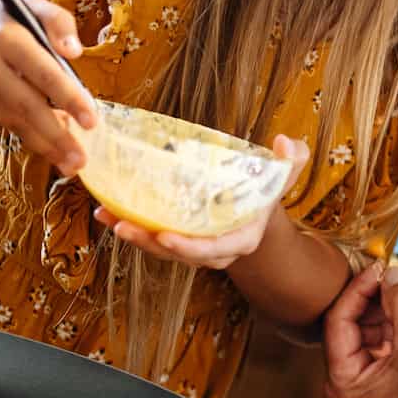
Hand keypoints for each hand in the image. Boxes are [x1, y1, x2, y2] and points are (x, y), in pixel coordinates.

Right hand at [0, 0, 96, 173]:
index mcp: (6, 37)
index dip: (69, 99)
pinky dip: (26, 134)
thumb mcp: (32, 5)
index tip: (92, 121)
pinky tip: (48, 145)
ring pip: (11, 120)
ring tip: (69, 162)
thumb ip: (59, 22)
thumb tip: (75, 52)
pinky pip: (1, 121)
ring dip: (43, 144)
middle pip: (25, 105)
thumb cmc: (1, 17)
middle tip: (80, 159)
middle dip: (56, 136)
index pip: (43, 73)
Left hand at [93, 136, 308, 268]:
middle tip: (123, 225)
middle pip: (180, 254)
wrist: (254, 211)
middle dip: (150, 243)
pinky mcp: (177, 239)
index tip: (165, 236)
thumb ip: (290, 160)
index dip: (190, 247)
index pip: (215, 249)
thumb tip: (282, 143)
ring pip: (160, 249)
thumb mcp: (281, 175)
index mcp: (241, 239)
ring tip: (107, 216)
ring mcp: (194, 248)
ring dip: (133, 235)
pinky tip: (106, 211)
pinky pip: (152, 239)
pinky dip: (131, 225)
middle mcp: (215, 251)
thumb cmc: (264, 191)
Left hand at [322, 265, 397, 397]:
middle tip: (396, 273)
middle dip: (378, 295)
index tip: (380, 269)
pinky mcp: (389, 377)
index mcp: (342, 380)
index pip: (338, 320)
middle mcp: (349, 380)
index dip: (358, 290)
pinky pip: (389, 338)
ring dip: (392, 303)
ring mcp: (368, 380)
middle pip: (354, 322)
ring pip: (372, 328)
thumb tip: (395, 273)